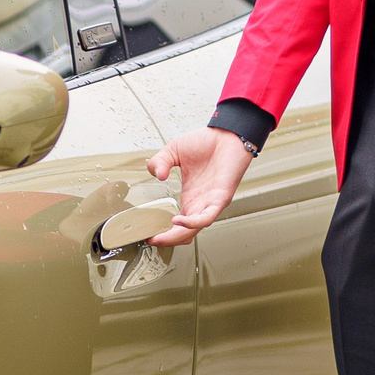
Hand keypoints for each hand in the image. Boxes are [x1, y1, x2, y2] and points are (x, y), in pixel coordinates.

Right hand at [145, 126, 255, 245]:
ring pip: (194, 229)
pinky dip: (192, 223)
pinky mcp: (220, 199)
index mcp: (190, 196)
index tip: (147, 233)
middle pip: (184, 232)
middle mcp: (200, 203)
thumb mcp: (173, 151)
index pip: (177, 223)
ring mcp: (210, 203)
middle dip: (167, 240)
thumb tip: (157, 176)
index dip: (163, 230)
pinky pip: (206, 217)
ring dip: (176, 236)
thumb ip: (160, 162)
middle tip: (151, 241)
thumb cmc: (207, 143)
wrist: (227, 134)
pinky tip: (177, 221)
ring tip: (160, 236)